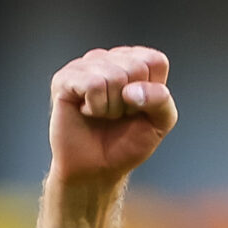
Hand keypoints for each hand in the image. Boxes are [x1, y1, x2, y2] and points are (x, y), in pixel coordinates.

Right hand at [48, 47, 176, 188]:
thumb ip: (162, 101)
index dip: (151, 92)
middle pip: (135, 67)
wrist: (96, 169)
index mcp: (134, 61)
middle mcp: (109, 58)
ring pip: (114, 76)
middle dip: (130, 102)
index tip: (138, 108)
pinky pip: (93, 84)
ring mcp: (85, 66)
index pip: (155, 61)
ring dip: (112, 107)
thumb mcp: (158, 124)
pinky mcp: (65, 78)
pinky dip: (95, 107)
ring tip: (102, 114)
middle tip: (117, 114)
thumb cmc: (125, 143)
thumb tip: (134, 90)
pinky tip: (87, 112)